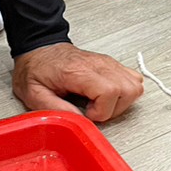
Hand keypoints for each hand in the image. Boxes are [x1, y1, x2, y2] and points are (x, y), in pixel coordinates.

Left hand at [12, 43, 143, 122]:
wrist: (40, 49)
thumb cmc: (38, 69)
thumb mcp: (34, 93)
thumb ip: (55, 109)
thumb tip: (77, 121)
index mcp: (78, 71)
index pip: (109, 91)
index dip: (102, 111)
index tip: (88, 114)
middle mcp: (98, 64)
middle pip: (128, 89)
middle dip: (115, 109)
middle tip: (96, 111)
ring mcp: (107, 63)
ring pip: (135, 85)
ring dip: (122, 101)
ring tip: (102, 104)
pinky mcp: (111, 64)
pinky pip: (133, 79)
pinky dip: (125, 92)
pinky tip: (107, 96)